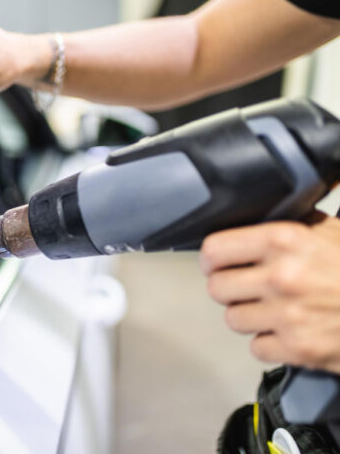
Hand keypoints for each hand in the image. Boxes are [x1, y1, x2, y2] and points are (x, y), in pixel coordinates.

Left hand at [201, 214, 339, 372]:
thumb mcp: (335, 228)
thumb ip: (299, 215)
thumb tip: (280, 191)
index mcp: (285, 240)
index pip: (214, 250)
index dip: (212, 258)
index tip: (216, 262)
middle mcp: (281, 277)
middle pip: (217, 287)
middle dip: (229, 287)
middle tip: (245, 286)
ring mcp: (288, 316)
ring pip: (233, 319)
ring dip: (248, 315)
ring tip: (269, 307)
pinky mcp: (299, 349)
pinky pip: (256, 347)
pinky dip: (268, 342)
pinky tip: (286, 330)